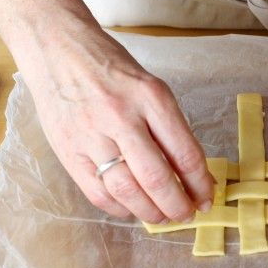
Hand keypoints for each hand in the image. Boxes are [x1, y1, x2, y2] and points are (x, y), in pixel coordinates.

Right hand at [32, 28, 214, 222]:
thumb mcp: (152, 88)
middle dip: (178, 205)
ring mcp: (91, 136)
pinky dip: (120, 208)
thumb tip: (192, 170)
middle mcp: (122, 117)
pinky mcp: (67, 151)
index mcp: (152, 97)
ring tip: (164, 217)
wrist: (60, 50)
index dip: (200, 183)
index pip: (185, 153)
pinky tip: (133, 208)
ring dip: (150, 212)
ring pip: (127, 191)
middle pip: (156, 177)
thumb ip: (170, 127)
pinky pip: (97, 193)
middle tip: (188, 214)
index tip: (208, 196)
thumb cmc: (113, 68)